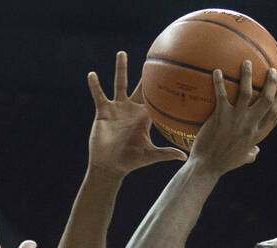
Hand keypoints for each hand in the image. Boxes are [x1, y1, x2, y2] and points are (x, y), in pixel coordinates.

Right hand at [88, 51, 186, 175]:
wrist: (109, 165)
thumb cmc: (130, 162)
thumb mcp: (149, 155)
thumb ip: (165, 153)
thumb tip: (184, 156)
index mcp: (144, 117)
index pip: (155, 98)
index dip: (162, 87)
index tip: (171, 73)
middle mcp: (131, 109)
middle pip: (139, 86)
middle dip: (145, 73)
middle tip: (151, 56)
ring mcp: (117, 108)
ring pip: (119, 83)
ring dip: (121, 69)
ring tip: (122, 53)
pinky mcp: (103, 111)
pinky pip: (98, 94)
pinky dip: (94, 85)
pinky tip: (92, 74)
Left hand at [190, 60, 276, 173]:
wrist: (207, 167)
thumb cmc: (223, 163)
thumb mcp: (242, 159)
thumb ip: (251, 154)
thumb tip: (257, 152)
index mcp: (255, 135)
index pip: (273, 115)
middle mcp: (249, 125)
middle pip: (266, 100)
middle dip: (271, 83)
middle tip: (271, 70)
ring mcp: (235, 119)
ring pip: (246, 92)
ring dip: (247, 75)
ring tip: (246, 62)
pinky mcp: (220, 116)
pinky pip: (221, 94)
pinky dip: (219, 82)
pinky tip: (217, 71)